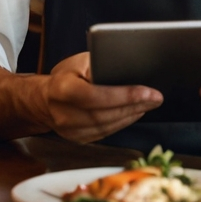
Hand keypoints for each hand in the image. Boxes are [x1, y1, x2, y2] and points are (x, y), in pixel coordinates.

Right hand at [35, 52, 162, 143]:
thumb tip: (125, 68)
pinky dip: (123, 123)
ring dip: (132, 115)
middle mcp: (64, 113)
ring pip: (107, 126)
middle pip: (105, 113)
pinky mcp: (78, 140)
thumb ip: (99, 65)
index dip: (123, 95)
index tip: (147, 92)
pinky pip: (105, 133)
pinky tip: (135, 113)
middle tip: (156, 97)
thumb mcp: (79, 61)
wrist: (44, 100)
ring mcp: (70, 131)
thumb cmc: (65, 76)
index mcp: (62, 89)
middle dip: (135, 105)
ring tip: (149, 104)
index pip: (96, 95)